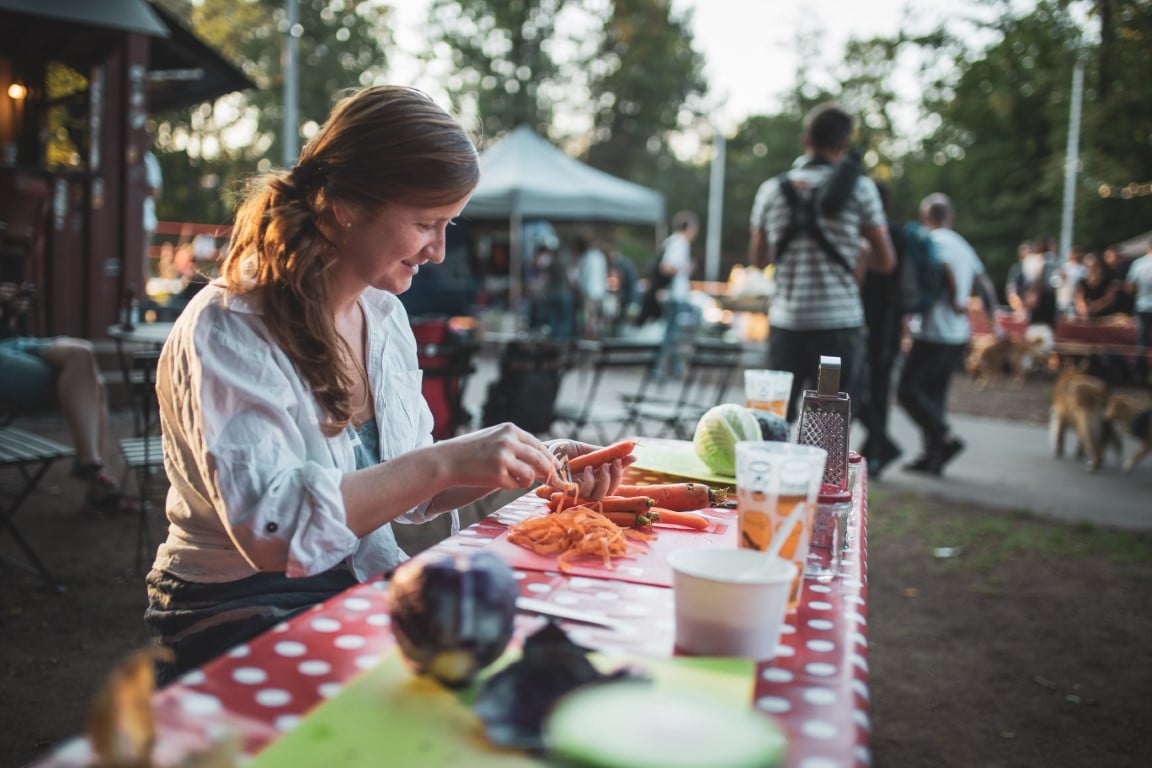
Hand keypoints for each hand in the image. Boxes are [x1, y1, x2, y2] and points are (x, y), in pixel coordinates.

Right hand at [440, 423, 562, 490]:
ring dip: (526, 481)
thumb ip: (517, 445)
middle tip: (556, 482)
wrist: (447, 460)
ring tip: (512, 479)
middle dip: (550, 473)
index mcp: (510, 429)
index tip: (558, 469)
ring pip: (531, 474)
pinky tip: (498, 481)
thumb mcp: (495, 438)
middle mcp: (508, 440)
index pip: (539, 445)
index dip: (550, 459)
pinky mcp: (497, 474)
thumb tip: (542, 462)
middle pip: (540, 459)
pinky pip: (517, 485)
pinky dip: (512, 486)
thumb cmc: (471, 451)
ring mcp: (503, 457)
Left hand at [546, 439, 635, 500]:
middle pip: (610, 492)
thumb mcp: (586, 449)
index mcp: (593, 476)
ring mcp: (578, 491)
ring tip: (601, 466)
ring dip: (605, 481)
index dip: (623, 472)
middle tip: (613, 463)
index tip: (630, 458)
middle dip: (616, 477)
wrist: (540, 450)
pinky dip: (590, 481)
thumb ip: (605, 454)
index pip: (614, 480)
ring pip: (600, 496)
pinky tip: (586, 469)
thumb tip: (631, 453)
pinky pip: (585, 494)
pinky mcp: (568, 492)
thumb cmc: (560, 450)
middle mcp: (587, 486)